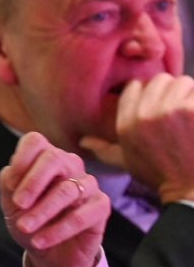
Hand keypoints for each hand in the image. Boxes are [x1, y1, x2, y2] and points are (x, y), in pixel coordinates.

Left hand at [0, 132, 108, 266]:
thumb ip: (9, 186)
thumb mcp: (12, 206)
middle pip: (54, 159)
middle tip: (18, 204)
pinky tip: (41, 241)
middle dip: (33, 182)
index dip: (21, 160)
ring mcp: (87, 185)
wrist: (49, 254)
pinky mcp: (100, 207)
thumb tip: (10, 172)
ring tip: (24, 228)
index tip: (10, 185)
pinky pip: (83, 215)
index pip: (35, 142)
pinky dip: (59, 230)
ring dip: (42, 211)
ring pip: (67, 190)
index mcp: (43, 160)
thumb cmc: (30, 223)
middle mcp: (68, 166)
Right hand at [81, 73, 193, 202]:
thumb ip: (104, 149)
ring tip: (188, 111)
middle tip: (175, 108)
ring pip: (182, 82)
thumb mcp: (125, 162)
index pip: (134, 87)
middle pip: (160, 80)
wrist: (187, 186)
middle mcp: (146, 114)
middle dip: (169, 91)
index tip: (156, 104)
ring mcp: (172, 109)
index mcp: (126, 124)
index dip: (146, 93)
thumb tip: (83, 141)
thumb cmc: (157, 173)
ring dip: (187, 93)